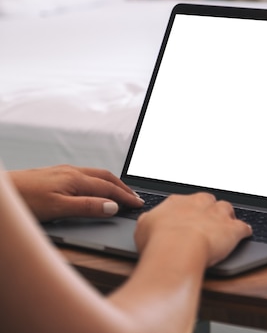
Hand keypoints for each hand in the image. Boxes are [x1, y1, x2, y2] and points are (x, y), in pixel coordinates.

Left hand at [8, 165, 143, 221]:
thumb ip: (87, 207)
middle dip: (123, 187)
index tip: (138, 204)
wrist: (1, 194)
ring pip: (95, 175)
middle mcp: (71, 172)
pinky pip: (85, 175)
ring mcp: (62, 172)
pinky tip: (94, 188)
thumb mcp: (58, 209)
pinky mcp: (54, 175)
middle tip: (135, 197)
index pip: (108, 188)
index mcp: (76, 179)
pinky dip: (98, 182)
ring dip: (111, 183)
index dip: (125, 197)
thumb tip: (112, 206)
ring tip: (120, 192)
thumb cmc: (23, 200)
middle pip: (105, 177)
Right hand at [134, 193, 252, 267]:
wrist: (178, 249)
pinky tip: (245, 234)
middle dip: (209, 209)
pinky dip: (245, 231)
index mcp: (178, 202)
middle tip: (207, 219)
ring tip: (226, 224)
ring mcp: (218, 215)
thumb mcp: (143, 228)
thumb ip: (149, 221)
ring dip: (227, 216)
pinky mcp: (233, 230)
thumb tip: (149, 220)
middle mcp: (200, 204)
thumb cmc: (159, 241)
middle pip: (209, 201)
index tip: (188, 216)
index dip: (188, 210)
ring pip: (227, 209)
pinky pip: (243, 227)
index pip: (186, 201)